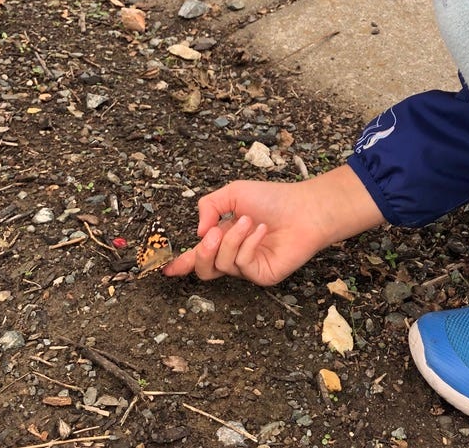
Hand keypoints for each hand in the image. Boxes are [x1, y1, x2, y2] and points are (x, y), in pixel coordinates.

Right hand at [164, 165, 383, 283]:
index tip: (165, 268)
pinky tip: (262, 231)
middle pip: (204, 269)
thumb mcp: (233, 193)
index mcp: (223, 237)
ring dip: (232, 239)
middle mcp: (233, 255)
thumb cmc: (272, 199)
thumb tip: (197, 233)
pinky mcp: (262, 275)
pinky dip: (248, 244)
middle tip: (213, 233)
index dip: (181, 263)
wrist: (303, 208)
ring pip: (221, 265)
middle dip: (201, 252)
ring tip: (249, 221)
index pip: (198, 254)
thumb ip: (208, 207)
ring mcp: (248, 267)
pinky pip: (242, 265)